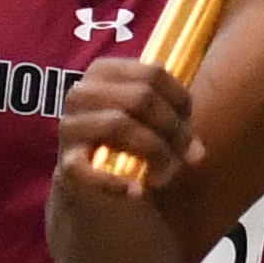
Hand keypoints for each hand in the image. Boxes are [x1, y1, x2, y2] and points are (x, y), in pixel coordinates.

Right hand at [55, 58, 204, 197]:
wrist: (89, 179)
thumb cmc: (127, 139)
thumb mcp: (151, 122)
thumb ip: (178, 127)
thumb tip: (197, 152)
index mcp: (103, 71)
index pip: (153, 73)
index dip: (180, 99)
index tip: (188, 122)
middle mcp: (82, 92)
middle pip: (140, 97)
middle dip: (171, 128)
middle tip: (182, 154)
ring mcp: (71, 127)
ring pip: (118, 124)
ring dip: (152, 151)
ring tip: (165, 174)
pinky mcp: (66, 162)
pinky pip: (86, 170)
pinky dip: (114, 182)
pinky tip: (136, 191)